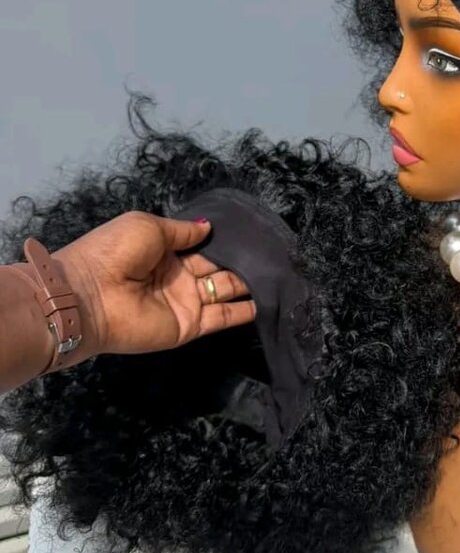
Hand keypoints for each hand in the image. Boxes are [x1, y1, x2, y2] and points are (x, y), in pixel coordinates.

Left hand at [53, 212, 256, 358]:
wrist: (88, 296)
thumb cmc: (114, 253)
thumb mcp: (148, 227)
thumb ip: (182, 231)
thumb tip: (208, 227)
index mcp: (165, 252)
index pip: (203, 246)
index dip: (224, 241)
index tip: (253, 235)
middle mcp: (178, 277)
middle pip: (218, 269)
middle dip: (242, 261)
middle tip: (274, 255)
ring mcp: (185, 302)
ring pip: (225, 292)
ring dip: (248, 285)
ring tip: (278, 276)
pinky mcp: (190, 326)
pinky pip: (222, 318)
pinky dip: (244, 312)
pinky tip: (266, 303)